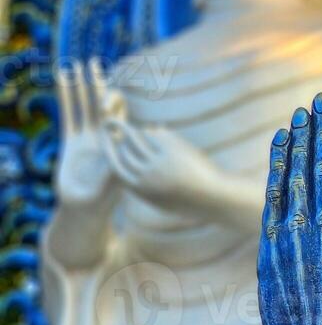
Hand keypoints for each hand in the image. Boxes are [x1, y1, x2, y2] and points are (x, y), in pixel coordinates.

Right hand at [55, 58, 116, 208]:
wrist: (85, 209)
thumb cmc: (105, 198)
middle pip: (99, 103)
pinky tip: (61, 81)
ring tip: (74, 65)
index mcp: (116, 141)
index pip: (117, 113)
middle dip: (97, 84)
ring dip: (79, 87)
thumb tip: (124, 140)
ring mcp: (86, 137)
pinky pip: (67, 115)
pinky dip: (65, 98)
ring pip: (82, 106)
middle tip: (94, 62)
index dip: (114, 100)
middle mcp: (102, 135)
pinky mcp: (70, 141)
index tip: (110, 89)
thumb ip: (118, 157)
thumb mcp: (115, 178)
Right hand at [103, 119, 220, 211]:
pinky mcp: (173, 150)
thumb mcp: (161, 199)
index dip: (109, 151)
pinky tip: (158, 128)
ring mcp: (159, 162)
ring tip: (130, 123)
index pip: (116, 166)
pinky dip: (156, 131)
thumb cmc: (187, 201)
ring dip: (133, 130)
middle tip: (112, 123)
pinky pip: (157, 134)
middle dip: (118, 134)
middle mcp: (146, 176)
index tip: (106, 139)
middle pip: (125, 149)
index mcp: (140, 189)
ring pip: (139, 138)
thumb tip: (130, 171)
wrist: (212, 197)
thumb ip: (144, 185)